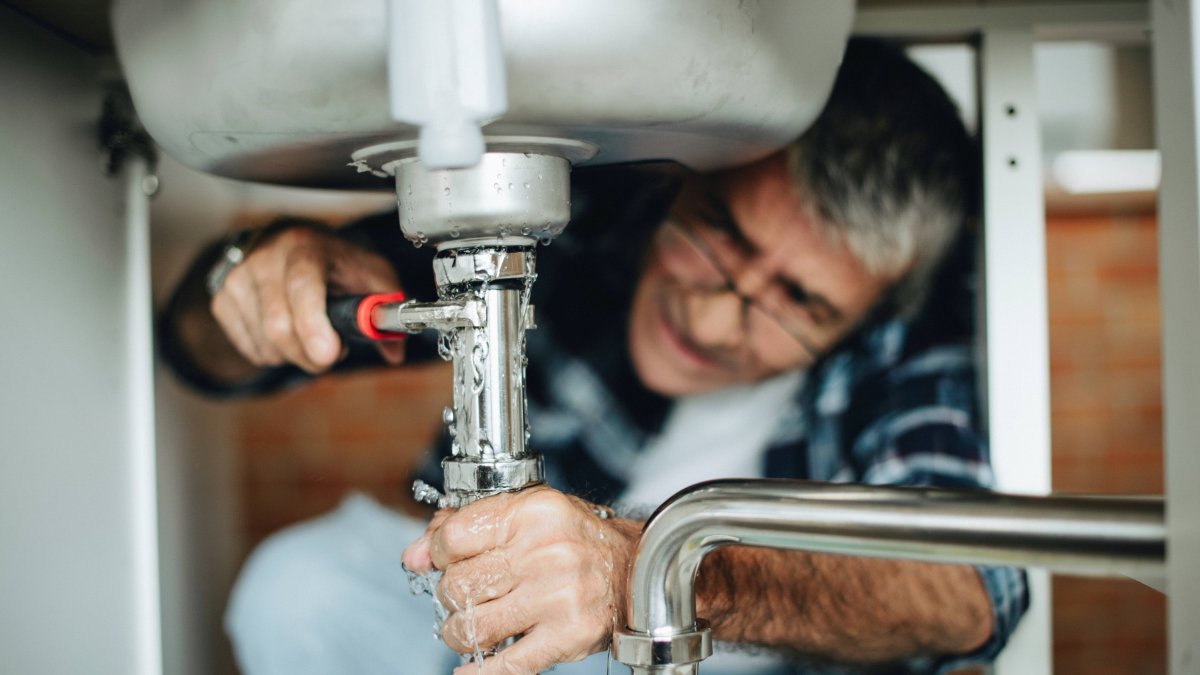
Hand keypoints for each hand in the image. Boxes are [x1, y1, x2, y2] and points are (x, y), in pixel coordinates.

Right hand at [210, 224, 405, 372]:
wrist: (292, 243)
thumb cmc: (335, 262)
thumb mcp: (371, 275)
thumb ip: (386, 309)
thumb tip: (394, 351)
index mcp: (305, 246)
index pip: (302, 286)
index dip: (313, 325)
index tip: (328, 355)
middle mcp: (265, 257)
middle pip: (279, 325)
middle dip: (311, 355)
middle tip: (331, 351)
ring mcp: (239, 278)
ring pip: (266, 344)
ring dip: (295, 355)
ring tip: (310, 334)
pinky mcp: (223, 299)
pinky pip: (252, 349)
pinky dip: (275, 354)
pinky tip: (288, 333)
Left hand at [402, 487, 641, 674]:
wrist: (634, 569)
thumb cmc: (576, 540)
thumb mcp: (526, 514)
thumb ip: (468, 527)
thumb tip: (415, 556)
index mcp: (535, 513)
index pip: (453, 537)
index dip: (436, 552)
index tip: (439, 559)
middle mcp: (547, 553)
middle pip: (459, 585)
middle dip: (451, 595)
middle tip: (464, 594)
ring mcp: (557, 598)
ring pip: (474, 626)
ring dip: (460, 631)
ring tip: (471, 625)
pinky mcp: (566, 636)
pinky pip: (506, 664)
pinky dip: (480, 670)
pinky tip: (470, 667)